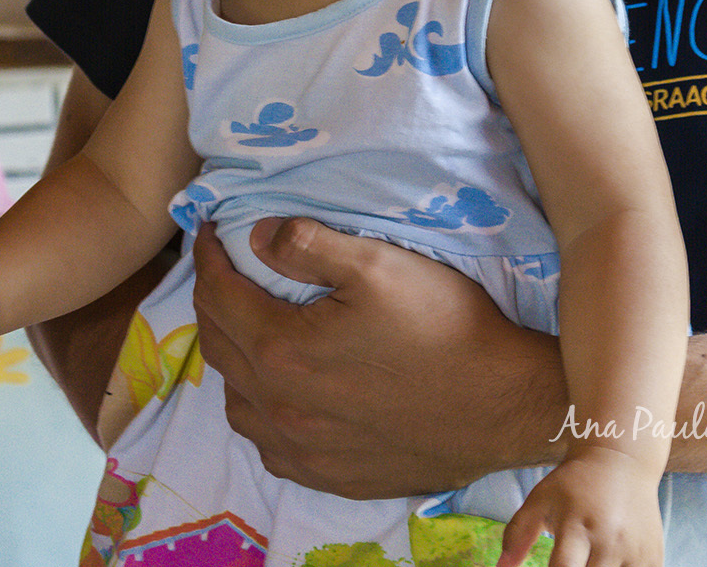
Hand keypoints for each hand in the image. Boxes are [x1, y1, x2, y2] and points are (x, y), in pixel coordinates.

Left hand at [192, 217, 568, 497]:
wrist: (499, 404)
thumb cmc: (442, 325)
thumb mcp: (377, 264)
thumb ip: (307, 245)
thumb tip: (255, 236)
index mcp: (284, 352)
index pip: (218, 298)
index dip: (206, 258)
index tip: (207, 232)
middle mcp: (282, 409)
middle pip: (219, 348)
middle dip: (212, 301)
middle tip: (221, 270)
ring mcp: (304, 450)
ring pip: (237, 404)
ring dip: (231, 359)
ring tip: (247, 328)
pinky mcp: (330, 474)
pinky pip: (269, 444)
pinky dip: (259, 410)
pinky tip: (279, 393)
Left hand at [499, 450, 663, 566]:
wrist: (621, 459)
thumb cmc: (574, 484)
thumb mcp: (541, 498)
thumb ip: (518, 534)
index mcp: (577, 525)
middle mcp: (609, 541)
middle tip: (567, 566)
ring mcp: (635, 552)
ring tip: (587, 563)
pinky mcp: (653, 558)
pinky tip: (608, 565)